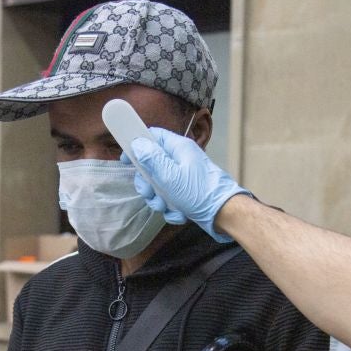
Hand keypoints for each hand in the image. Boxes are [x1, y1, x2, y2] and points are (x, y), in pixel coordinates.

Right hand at [125, 127, 250, 242]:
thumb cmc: (201, 193)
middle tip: (150, 193)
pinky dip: (171, 208)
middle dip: (147, 183)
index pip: (153, 136)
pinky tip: (179, 214)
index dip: (137, 145)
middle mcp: (181, 160)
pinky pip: (169, 198)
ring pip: (158, 184)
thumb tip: (137, 143)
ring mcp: (184, 176)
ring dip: (158, 199)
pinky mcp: (186, 192)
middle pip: (151, 164)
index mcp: (179, 148)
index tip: (126, 160)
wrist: (225, 214)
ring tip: (167, 207)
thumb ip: (151, 159)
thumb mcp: (170, 175)